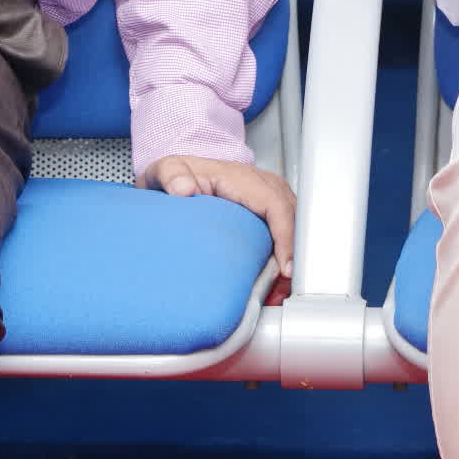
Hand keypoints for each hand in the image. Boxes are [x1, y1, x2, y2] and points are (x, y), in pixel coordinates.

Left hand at [141, 155, 296, 300]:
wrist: (173, 178)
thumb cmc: (174, 177)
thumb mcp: (164, 170)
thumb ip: (171, 175)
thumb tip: (183, 189)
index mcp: (240, 177)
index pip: (275, 204)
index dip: (285, 235)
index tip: (284, 266)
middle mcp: (259, 185)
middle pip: (292, 217)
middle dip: (293, 254)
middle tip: (282, 287)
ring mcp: (266, 196)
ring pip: (294, 224)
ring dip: (291, 257)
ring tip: (279, 289)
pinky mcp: (265, 209)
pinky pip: (285, 228)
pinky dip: (285, 255)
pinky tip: (275, 280)